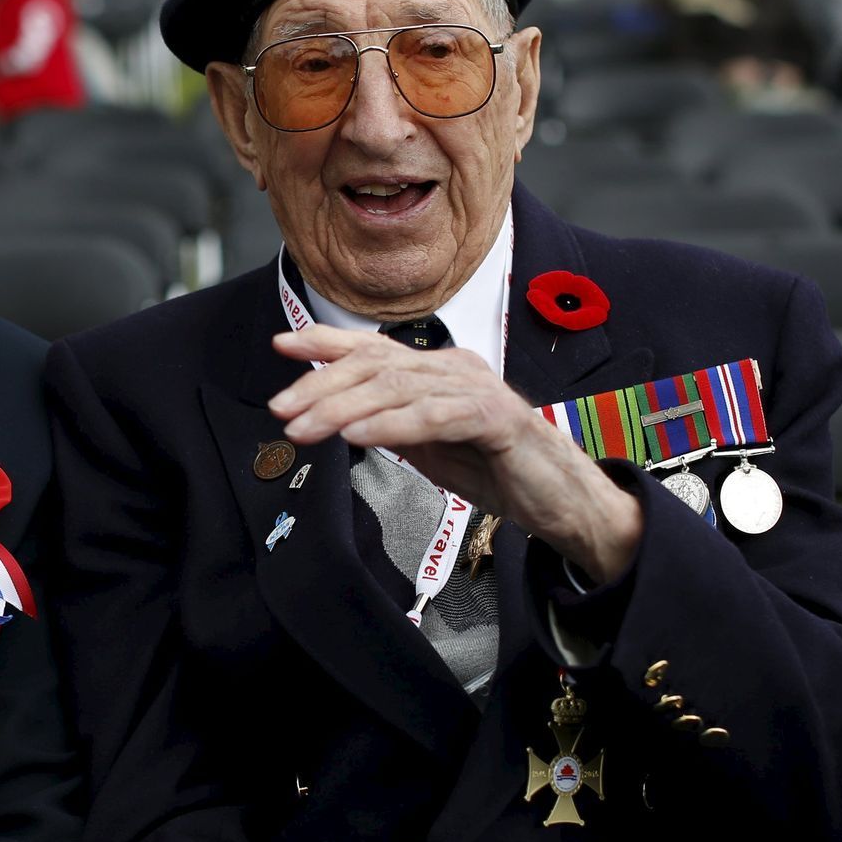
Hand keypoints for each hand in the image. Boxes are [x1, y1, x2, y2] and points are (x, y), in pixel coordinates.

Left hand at [270, 326, 640, 582]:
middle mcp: (455, 368)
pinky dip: (390, 424)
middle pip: (375, 365)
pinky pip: (433, 416)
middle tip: (282, 410)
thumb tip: (340, 414)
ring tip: (305, 428)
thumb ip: (391, 422)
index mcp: (438, 369)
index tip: (281, 345)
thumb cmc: (497, 469)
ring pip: (396, 388)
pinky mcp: (496, 419)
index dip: (325, 342)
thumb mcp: (429, 443)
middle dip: (320, 386)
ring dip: (342, 409)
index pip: (373, 347)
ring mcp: (476, 389)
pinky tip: (357, 435)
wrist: (560, 500)